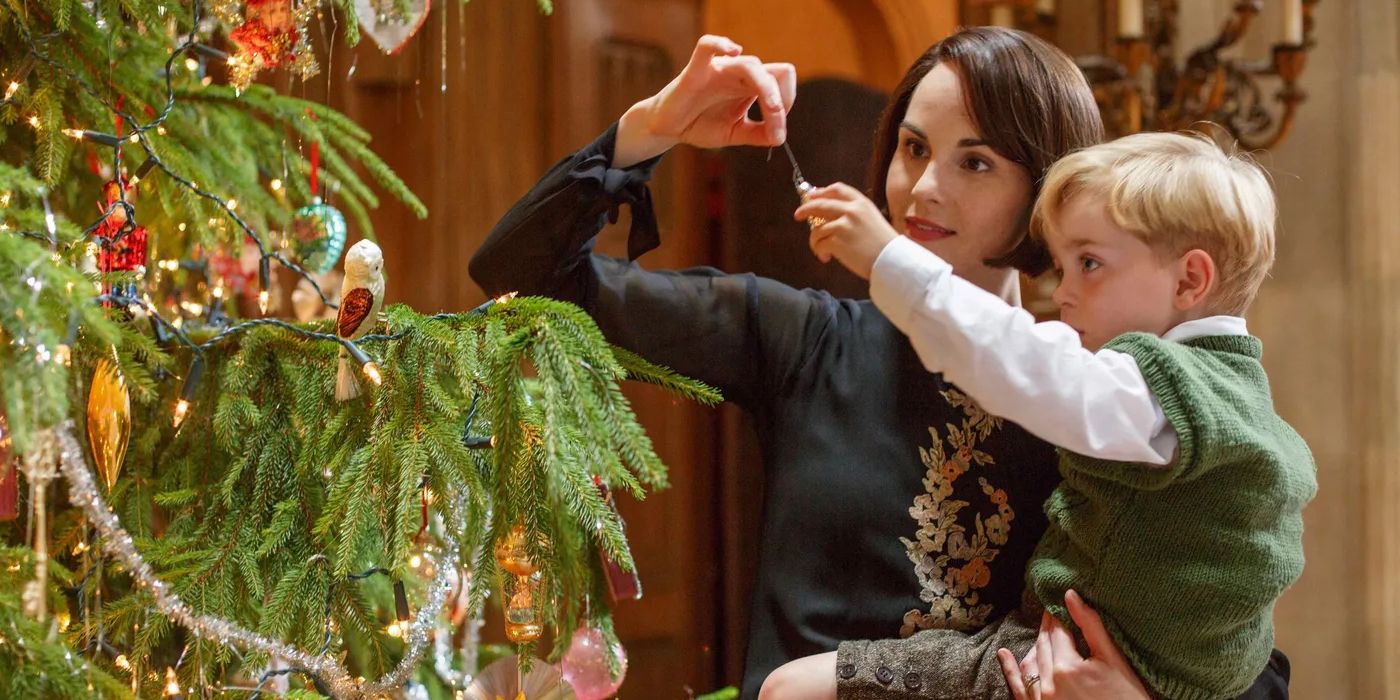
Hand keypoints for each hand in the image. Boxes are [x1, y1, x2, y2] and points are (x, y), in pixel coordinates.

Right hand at [614, 35, 795, 166]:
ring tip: (771, 109)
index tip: (776, 129)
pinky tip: (733, 50)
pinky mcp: (696, 70)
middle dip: (781, 99)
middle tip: (775, 124)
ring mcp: (719, 69)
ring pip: (752, 64)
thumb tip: (779, 138)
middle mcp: (739, 73)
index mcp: (751, 84)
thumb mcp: (734, 133)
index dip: (787, 101)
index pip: (781, 80)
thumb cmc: (700, 123)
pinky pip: (707, 45)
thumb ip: (757, 135)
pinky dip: (720, 43)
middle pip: (774, 72)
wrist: (669, 129)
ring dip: (767, 89)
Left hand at [793, 182, 898, 279]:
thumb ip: (853, 213)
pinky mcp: (837, 241)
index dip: (821, 191)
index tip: (812, 196)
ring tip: (821, 250)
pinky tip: (826, 258)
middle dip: (805, 209)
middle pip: (820, 204)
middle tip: (797, 215)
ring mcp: (843, 225)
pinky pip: (819, 243)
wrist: (891, 261)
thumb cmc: (883, 244)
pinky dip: (820, 252)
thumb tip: (829, 213)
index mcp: (861, 203)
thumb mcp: (871, 219)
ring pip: (817, 229)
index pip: (837, 189)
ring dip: (815, 241)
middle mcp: (851, 210)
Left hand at [996, 590, 1151, 699]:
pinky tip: (1004, 654)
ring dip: (1036, 646)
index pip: (1058, 632)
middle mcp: (1049, 685)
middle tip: (1051, 613)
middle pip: (1044, 646)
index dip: (1058, 616)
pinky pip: (1019, 689)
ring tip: (1042, 630)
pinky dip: (1011, 671)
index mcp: (1066, 668)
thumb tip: (1070, 595)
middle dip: (1048, 628)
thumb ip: (1090, 626)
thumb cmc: (1127, 697)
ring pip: (1031, 665)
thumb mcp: (1113, 660)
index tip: (1058, 603)